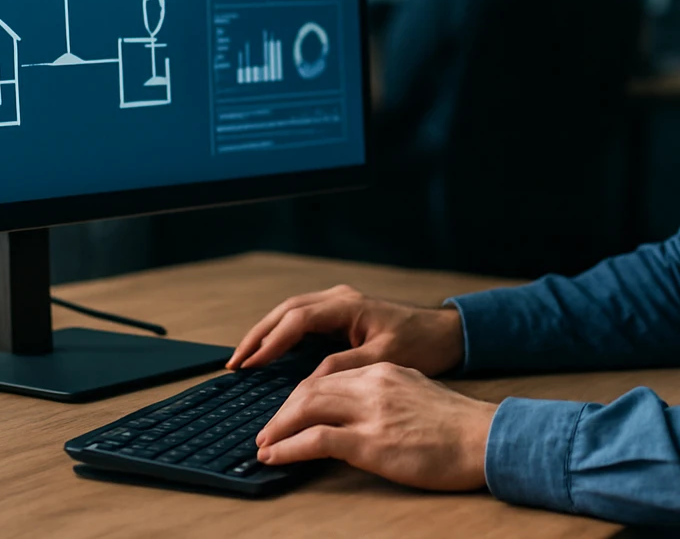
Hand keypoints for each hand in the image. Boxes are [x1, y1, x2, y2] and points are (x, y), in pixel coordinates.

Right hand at [226, 284, 464, 377]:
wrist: (445, 335)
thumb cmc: (420, 344)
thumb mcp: (383, 359)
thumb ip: (346, 366)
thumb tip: (310, 380)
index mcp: (347, 306)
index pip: (297, 320)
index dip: (271, 343)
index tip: (251, 365)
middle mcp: (339, 299)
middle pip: (285, 311)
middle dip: (257, 336)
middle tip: (234, 363)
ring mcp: (338, 305)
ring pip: (289, 313)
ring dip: (265, 334)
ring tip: (243, 359)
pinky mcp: (340, 316)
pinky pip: (301, 321)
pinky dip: (280, 335)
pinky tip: (268, 354)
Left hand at [256, 362, 495, 490]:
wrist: (485, 438)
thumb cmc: (457, 426)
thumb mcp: (418, 396)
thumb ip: (386, 398)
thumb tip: (359, 416)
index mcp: (384, 371)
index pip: (328, 376)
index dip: (300, 397)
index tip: (287, 414)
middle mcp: (373, 383)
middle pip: (310, 388)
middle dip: (282, 411)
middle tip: (266, 431)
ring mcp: (371, 411)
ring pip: (307, 407)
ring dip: (278, 428)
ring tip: (265, 445)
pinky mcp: (372, 441)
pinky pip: (316, 439)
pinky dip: (288, 448)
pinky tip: (275, 457)